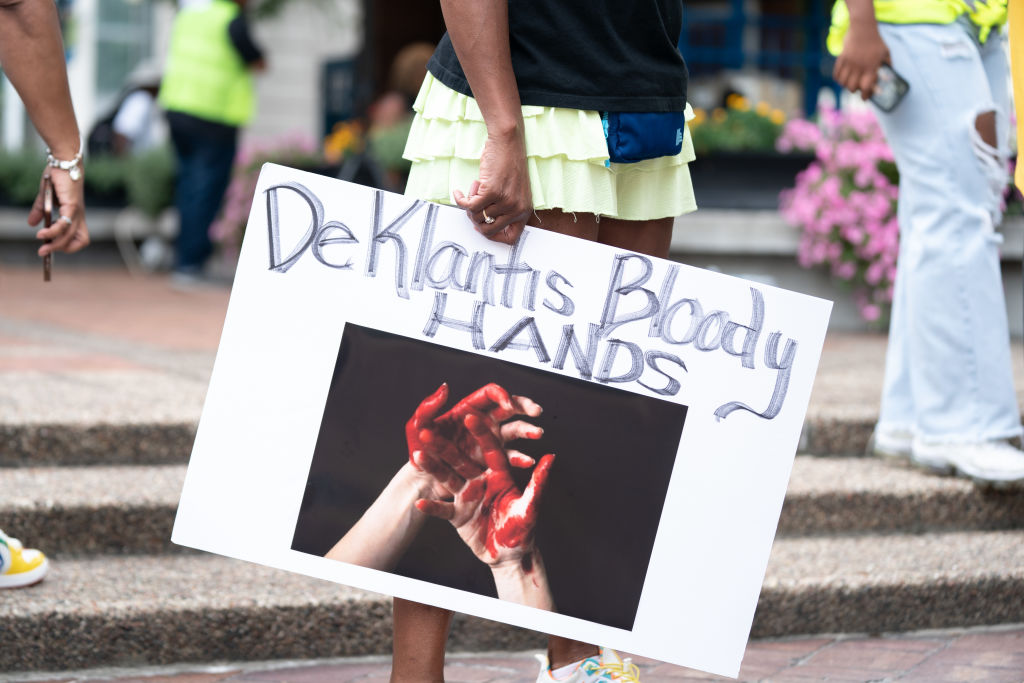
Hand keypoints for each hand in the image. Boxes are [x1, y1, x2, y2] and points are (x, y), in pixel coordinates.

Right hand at [29, 168, 88, 255]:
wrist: (63, 160)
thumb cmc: (57, 177)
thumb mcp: (46, 197)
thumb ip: (40, 211)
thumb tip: (31, 224)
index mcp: (75, 215)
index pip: (81, 237)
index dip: (70, 245)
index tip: (53, 245)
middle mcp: (79, 215)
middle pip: (80, 240)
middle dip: (62, 249)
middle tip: (44, 252)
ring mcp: (77, 211)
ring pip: (70, 235)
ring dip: (55, 243)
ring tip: (42, 247)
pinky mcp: (72, 205)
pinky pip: (65, 224)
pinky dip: (54, 231)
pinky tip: (42, 234)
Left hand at [406, 383, 543, 498]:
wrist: (422, 480)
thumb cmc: (418, 450)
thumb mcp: (417, 427)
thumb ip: (428, 407)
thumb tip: (446, 388)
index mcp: (467, 410)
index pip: (490, 394)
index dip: (502, 395)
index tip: (508, 405)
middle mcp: (481, 423)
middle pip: (509, 407)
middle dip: (525, 407)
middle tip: (536, 412)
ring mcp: (488, 442)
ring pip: (514, 431)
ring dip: (527, 430)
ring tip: (536, 434)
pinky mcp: (490, 461)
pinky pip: (509, 458)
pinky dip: (520, 458)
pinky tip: (527, 461)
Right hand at [416, 411, 554, 566]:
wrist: (510, 556)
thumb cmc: (524, 531)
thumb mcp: (530, 507)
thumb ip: (537, 483)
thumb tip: (551, 458)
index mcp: (498, 475)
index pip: (489, 449)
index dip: (481, 433)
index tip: (471, 416)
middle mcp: (480, 482)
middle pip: (460, 460)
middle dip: (445, 447)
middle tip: (429, 432)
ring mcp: (467, 497)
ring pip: (447, 479)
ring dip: (433, 468)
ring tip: (417, 456)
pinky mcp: (458, 515)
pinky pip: (442, 509)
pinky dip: (432, 506)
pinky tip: (420, 501)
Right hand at [453, 126, 532, 245]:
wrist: (508, 142)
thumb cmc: (508, 162)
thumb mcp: (514, 190)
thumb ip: (506, 207)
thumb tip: (483, 222)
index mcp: (524, 210)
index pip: (511, 238)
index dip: (493, 236)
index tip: (483, 227)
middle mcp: (517, 208)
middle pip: (489, 230)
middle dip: (476, 219)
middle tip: (474, 204)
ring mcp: (505, 201)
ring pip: (477, 217)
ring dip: (470, 203)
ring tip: (475, 188)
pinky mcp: (492, 192)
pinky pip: (469, 205)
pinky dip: (461, 199)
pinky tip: (460, 192)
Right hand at [833, 23, 890, 99]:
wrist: (863, 28)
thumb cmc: (876, 41)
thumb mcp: (886, 53)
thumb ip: (887, 66)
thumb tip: (889, 77)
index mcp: (871, 67)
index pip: (866, 87)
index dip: (866, 95)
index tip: (865, 98)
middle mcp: (859, 67)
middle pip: (852, 87)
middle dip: (855, 90)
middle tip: (858, 87)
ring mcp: (849, 63)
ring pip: (843, 82)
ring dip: (846, 85)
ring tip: (849, 83)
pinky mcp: (841, 59)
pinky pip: (836, 74)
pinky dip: (838, 78)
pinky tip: (842, 78)